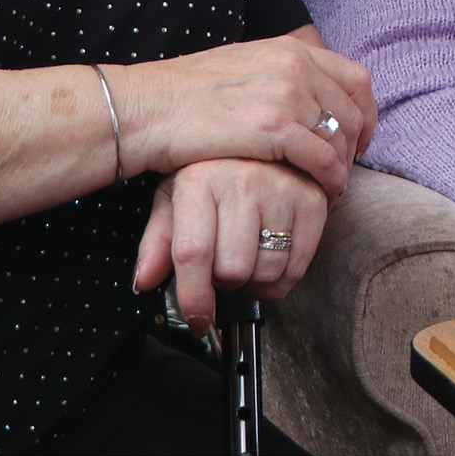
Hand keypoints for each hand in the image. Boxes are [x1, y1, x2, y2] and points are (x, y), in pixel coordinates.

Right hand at [107, 29, 374, 201]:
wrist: (152, 107)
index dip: (364, 112)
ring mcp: (286, 94)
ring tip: (331, 187)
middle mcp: (294, 65)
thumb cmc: (189, 94)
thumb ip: (280, 74)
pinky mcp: (274, 128)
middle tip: (345, 168)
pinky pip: (323, 160)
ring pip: (341, 138)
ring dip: (343, 166)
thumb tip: (307, 93)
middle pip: (353, 110)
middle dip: (355, 144)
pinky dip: (330, 181)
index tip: (357, 137)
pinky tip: (321, 195)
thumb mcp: (245, 66)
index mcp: (289, 49)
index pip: (355, 78)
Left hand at [133, 159, 328, 337]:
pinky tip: (270, 259)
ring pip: (266, 272)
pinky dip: (281, 279)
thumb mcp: (175, 195)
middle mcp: (242, 182)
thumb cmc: (213, 170)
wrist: (264, 137)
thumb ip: (157, 241)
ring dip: (254, 280)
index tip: (197, 319)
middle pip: (232, 270)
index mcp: (201, 180)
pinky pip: (297, 267)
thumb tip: (143, 281)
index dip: (194, 297)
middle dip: (224, 280)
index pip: (193, 252)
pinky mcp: (311, 201)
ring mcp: (281, 190)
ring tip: (248, 256)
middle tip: (223, 264)